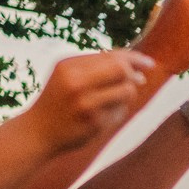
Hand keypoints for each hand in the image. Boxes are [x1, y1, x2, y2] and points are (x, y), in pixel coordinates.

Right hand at [26, 50, 152, 151]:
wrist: (38, 131)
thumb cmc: (58, 98)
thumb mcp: (67, 74)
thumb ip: (94, 64)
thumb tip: (132, 62)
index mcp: (68, 66)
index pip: (111, 56)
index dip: (135, 58)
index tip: (149, 63)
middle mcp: (77, 83)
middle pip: (122, 70)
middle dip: (134, 73)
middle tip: (140, 78)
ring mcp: (87, 104)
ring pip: (127, 91)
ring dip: (128, 93)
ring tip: (115, 97)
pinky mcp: (95, 123)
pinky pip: (121, 111)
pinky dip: (119, 110)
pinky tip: (104, 113)